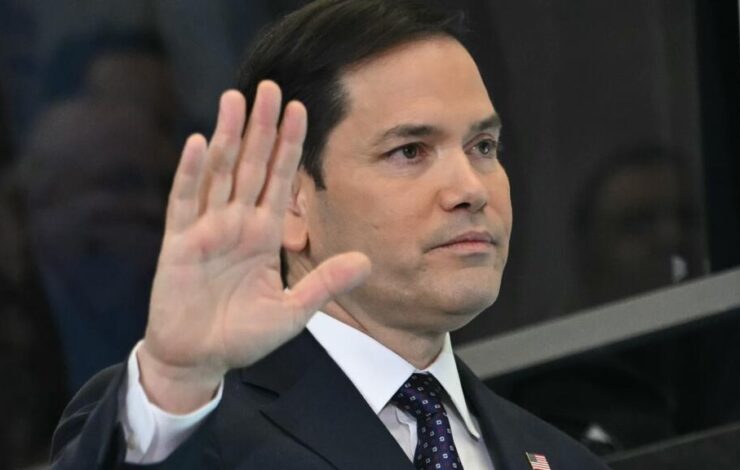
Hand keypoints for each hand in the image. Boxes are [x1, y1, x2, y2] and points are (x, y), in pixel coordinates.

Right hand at [137, 82, 369, 412]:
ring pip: (219, 173)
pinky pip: (185, 202)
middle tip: (270, 86)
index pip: (280, 180)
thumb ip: (324, 284)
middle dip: (261, 127)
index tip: (300, 109)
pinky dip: (192, 174)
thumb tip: (366, 262)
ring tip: (236, 100)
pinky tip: (199, 143)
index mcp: (264, 234)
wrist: (200, 358)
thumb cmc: (244, 336)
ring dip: (228, 137)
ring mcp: (207, 230)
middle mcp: (237, 223)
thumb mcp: (292, 311)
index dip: (289, 145)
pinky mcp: (179, 244)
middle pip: (251, 165)